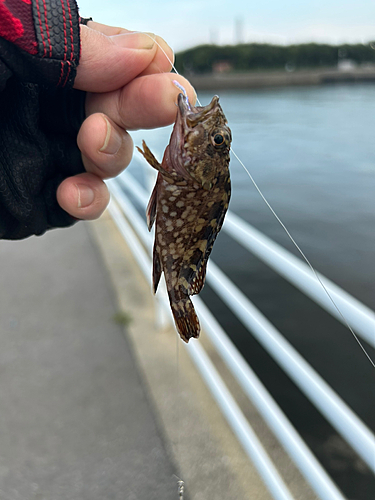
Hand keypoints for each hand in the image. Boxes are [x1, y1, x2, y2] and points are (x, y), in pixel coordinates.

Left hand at [56, 21, 195, 219]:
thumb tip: (144, 52)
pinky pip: (90, 202)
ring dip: (113, 152)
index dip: (147, 65)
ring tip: (92, 139)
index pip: (122, 57)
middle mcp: (62, 106)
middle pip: (128, 106)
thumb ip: (69, 42)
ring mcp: (59, 152)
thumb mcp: (9, 41)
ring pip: (116, 156)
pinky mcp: (49, 195)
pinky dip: (92, 202)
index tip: (159, 68)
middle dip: (151, 105)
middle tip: (168, 102)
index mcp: (55, 60)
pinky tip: (72, 194)